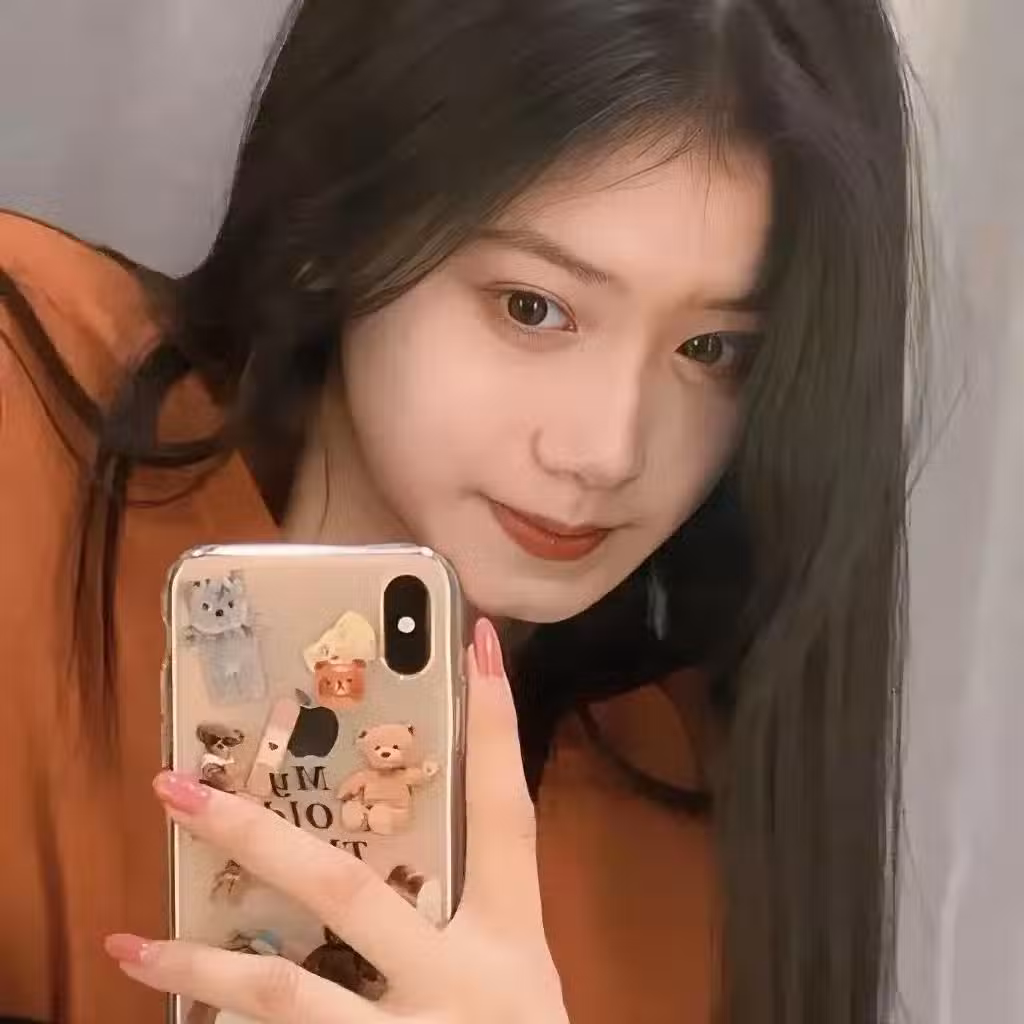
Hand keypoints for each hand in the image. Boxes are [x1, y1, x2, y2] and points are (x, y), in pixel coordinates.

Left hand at [105, 617, 568, 1023]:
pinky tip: (183, 1013)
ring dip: (200, 970)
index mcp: (508, 937)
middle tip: (180, 788)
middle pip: (347, 892)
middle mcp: (453, 980)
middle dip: (260, 835)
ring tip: (129, 944)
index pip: (507, 811)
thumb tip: (399, 843)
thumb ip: (468, 914)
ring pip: (284, 996)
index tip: (476, 641)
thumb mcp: (518, 974)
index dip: (495, 724)